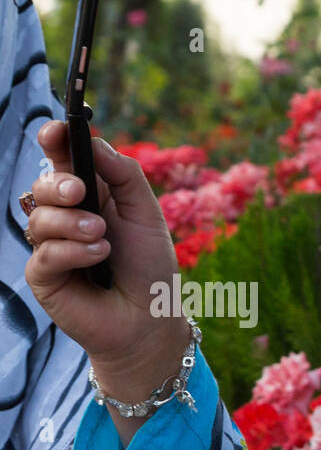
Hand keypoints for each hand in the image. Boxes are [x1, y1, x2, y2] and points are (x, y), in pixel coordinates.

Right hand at [23, 122, 185, 370]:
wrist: (152, 318)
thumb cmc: (150, 266)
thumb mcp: (146, 212)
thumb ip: (123, 174)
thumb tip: (92, 140)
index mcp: (91, 195)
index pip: (62, 158)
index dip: (54, 141)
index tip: (55, 132)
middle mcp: (65, 216)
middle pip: (43, 183)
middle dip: (59, 183)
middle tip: (81, 193)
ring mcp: (51, 245)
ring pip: (38, 217)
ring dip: (72, 224)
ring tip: (102, 238)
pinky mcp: (44, 275)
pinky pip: (44, 253)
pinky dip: (72, 251)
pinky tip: (98, 257)